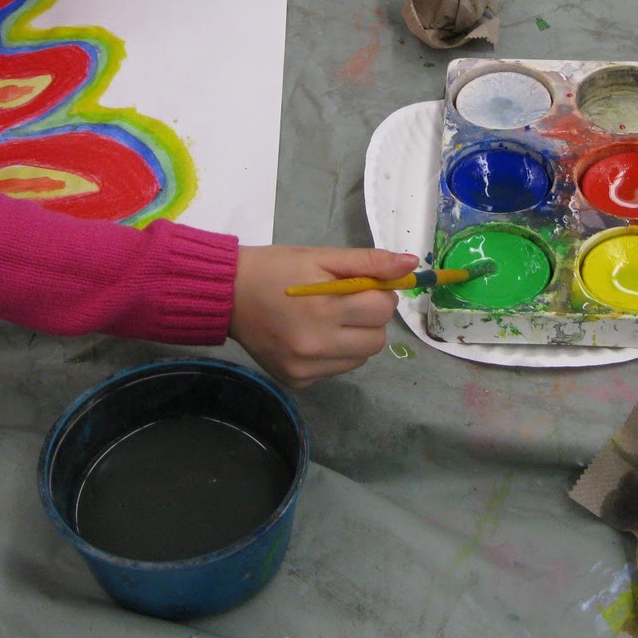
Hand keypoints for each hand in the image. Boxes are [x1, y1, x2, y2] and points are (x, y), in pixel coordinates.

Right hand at [228, 245, 419, 387]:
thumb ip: (368, 261)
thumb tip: (410, 266)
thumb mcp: (321, 256)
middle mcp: (316, 345)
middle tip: (344, 303)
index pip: (382, 309)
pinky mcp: (298, 381)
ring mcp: (306, 368)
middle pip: (377, 340)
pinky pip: (337, 370)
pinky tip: (312, 336)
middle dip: (369, 319)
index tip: (359, 286)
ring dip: (355, 339)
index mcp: (324, 308)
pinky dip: (334, 354)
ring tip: (327, 319)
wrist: (227, 295)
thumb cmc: (276, 269)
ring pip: (360, 359)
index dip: (377, 293)